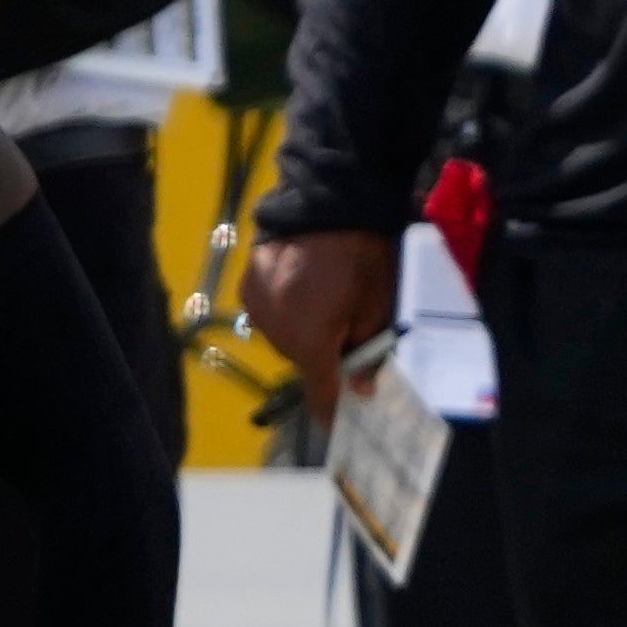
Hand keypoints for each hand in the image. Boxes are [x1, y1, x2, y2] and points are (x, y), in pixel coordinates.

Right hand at [242, 230, 395, 426]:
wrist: (327, 199)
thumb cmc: (363, 255)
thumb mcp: (379, 305)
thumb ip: (368, 351)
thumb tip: (362, 387)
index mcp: (309, 341)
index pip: (320, 391)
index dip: (330, 411)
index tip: (337, 427)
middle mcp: (274, 332)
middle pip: (301, 361)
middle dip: (323, 355)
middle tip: (347, 332)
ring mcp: (255, 309)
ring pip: (283, 337)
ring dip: (302, 331)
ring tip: (323, 302)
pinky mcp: (246, 287)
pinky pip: (269, 313)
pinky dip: (285, 310)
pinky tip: (301, 286)